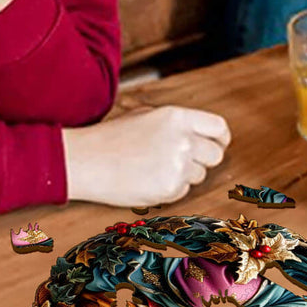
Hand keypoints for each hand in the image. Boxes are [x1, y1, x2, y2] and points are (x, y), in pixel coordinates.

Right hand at [63, 105, 230, 207]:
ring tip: (154, 168)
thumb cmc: (112, 138)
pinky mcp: (170, 188)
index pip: (218, 128)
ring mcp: (178, 165)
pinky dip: (170, 189)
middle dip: (203, 160)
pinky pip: (183, 191)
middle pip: (215, 155)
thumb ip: (177, 123)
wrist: (86, 161)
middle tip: (182, 162)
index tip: (217, 145)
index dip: (220, 139)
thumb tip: (202, 134)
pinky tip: (147, 180)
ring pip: (199, 175)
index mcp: (178, 117)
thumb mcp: (146, 115)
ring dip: (184, 175)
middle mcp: (183, 140)